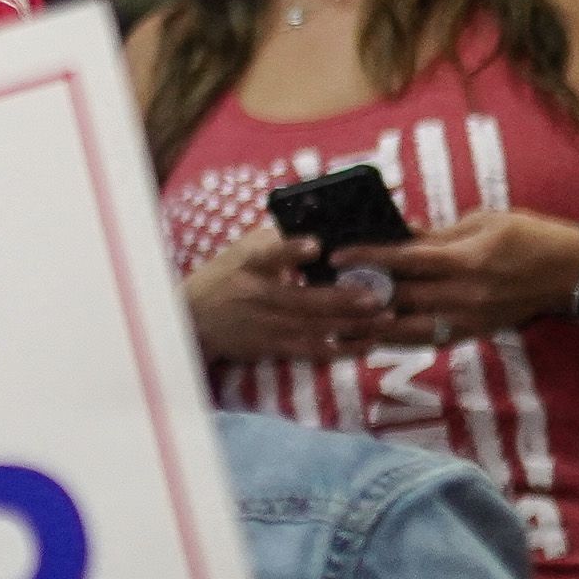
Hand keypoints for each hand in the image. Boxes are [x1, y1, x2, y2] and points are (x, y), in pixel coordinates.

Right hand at [181, 228, 381, 362]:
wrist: (194, 318)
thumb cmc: (229, 275)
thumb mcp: (244, 250)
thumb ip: (279, 240)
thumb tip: (324, 228)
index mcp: (248, 264)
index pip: (268, 255)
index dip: (290, 251)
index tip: (314, 246)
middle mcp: (255, 296)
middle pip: (302, 300)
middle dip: (343, 299)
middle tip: (377, 295)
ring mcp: (264, 325)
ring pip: (313, 328)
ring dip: (352, 325)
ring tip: (385, 318)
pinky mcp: (271, 347)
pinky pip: (311, 350)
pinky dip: (340, 349)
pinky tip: (366, 343)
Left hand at [340, 210, 578, 347]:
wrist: (571, 273)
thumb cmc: (527, 236)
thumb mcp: (482, 222)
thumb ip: (437, 233)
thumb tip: (397, 233)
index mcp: (466, 260)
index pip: (406, 260)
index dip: (368, 257)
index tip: (336, 255)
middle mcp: (464, 295)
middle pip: (400, 298)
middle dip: (359, 294)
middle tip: (321, 289)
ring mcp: (468, 319)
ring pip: (406, 329)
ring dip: (369, 326)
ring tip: (334, 321)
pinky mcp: (471, 333)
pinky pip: (424, 340)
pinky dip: (395, 339)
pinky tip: (368, 336)